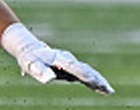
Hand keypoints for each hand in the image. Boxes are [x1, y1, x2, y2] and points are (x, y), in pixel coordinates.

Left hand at [0, 23, 114, 94]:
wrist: (30, 49)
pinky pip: (87, 75)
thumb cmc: (30, 58)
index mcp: (58, 58)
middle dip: (95, 79)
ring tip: (109, 91)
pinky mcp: (72, 69)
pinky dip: (96, 82)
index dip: (81, 73)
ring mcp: (71, 63)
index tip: (91, 79)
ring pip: (88, 72)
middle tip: (107, 89)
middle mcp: (68, 60)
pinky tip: (105, 90)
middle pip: (85, 69)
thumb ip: (39, 71)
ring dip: (99, 81)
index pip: (72, 66)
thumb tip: (49, 78)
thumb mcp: (30, 64)